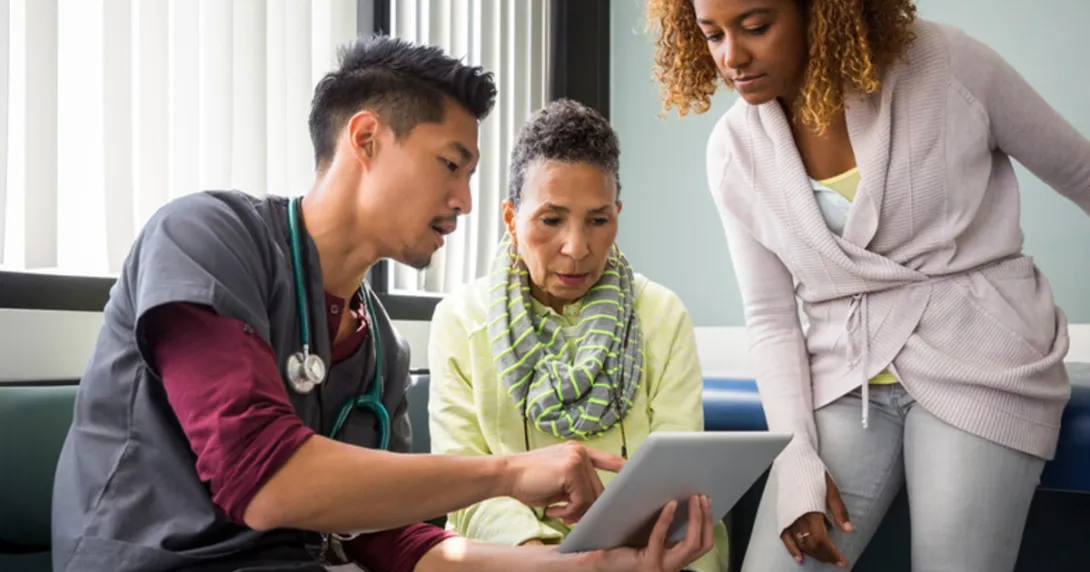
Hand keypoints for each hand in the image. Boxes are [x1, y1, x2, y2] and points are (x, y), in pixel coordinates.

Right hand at [503, 441, 625, 523]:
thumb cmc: (527, 480)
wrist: (506, 474)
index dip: (622, 468)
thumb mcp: (557, 482)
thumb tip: (591, 506)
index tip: (633, 474)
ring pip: (592, 496)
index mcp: (577, 452)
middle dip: (588, 508)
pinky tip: (553, 512)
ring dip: (576, 512)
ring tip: (558, 514)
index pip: (607, 459)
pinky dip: (569, 512)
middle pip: (599, 488)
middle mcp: (580, 452)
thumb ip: (576, 486)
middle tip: (570, 517)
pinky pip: (581, 500)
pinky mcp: (571, 469)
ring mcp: (577, 459)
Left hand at [590, 494, 714, 571]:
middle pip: (702, 545)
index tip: (705, 501)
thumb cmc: (618, 547)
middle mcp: (671, 566)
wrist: (597, 563)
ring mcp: (661, 567)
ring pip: (690, 544)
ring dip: (695, 519)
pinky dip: (667, 519)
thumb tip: (674, 498)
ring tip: (693, 499)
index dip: (707, 522)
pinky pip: (661, 538)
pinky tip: (669, 504)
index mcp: (673, 559)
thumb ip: (661, 526)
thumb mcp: (645, 535)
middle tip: (702, 497)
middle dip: (706, 518)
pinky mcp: (648, 563)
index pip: (701, 544)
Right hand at [781, 473, 852, 567]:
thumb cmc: (813, 473)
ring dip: (813, 554)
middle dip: (825, 556)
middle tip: (837, 562)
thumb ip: (839, 511)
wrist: (794, 461)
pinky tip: (800, 557)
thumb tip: (849, 529)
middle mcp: (798, 517)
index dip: (832, 554)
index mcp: (812, 512)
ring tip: (824, 558)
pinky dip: (792, 549)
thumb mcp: (831, 489)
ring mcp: (789, 518)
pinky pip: (786, 538)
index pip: (822, 541)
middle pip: (812, 545)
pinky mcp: (783, 516)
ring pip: (801, 543)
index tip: (842, 561)